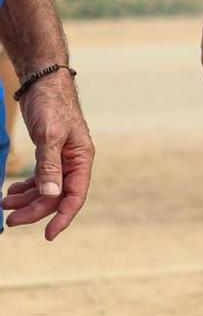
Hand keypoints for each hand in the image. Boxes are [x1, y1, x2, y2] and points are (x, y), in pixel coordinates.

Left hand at [1, 70, 94, 237]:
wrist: (42, 81)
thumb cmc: (51, 104)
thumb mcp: (49, 135)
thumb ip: (50, 166)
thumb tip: (52, 196)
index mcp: (81, 159)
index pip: (75, 196)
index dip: (63, 217)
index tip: (48, 235)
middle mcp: (74, 162)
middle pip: (57, 196)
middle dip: (34, 210)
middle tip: (10, 220)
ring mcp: (61, 159)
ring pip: (46, 190)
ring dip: (26, 200)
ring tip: (4, 205)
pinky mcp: (49, 154)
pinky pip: (40, 179)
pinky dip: (26, 188)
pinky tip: (12, 192)